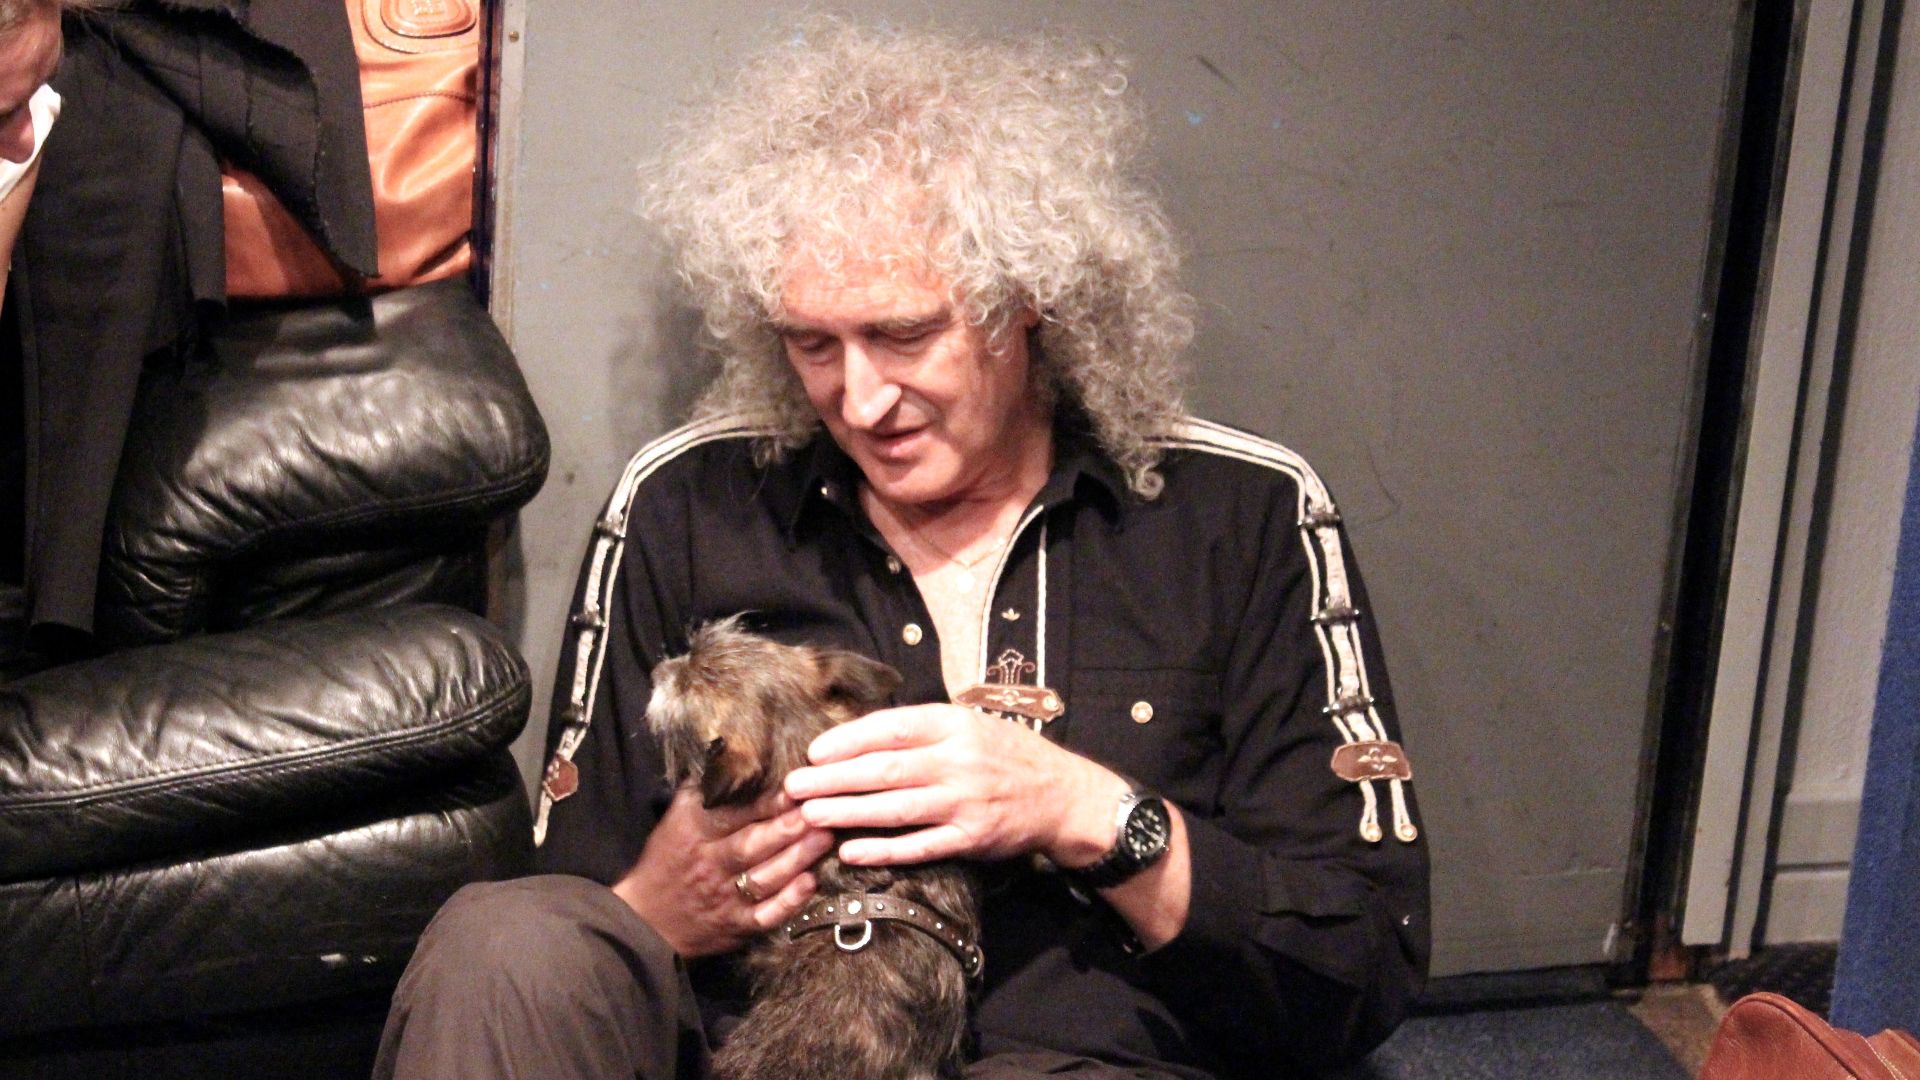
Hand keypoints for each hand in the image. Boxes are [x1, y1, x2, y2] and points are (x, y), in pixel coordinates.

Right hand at [611, 785, 833, 957]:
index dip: (766, 801)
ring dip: (797, 858)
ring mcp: (723, 897)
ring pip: (764, 878)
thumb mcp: (675, 820)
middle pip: (751, 845)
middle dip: (788, 828)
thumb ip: (703, 791)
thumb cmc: (666, 862)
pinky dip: (788, 901)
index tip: (795, 786)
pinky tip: (809, 884)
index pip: (733, 814)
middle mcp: (709, 864)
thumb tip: (730, 753)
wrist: (645, 922)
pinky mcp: (735, 925)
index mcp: (693, 833)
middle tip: (819, 811)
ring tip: (825, 838)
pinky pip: (765, 915)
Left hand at [782, 703, 1130, 866]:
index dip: (848, 741)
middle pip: (884, 770)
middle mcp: (958, 761)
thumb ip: (922, 729)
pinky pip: (919, 846)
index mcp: (954, 725)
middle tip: (794, 787)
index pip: (891, 729)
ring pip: (895, 808)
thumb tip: (859, 736)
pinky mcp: (971, 838)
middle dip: (833, 779)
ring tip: (809, 815)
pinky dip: (883, 850)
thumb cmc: (1006, 753)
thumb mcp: (970, 723)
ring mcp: (965, 802)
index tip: (814, 752)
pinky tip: (851, 851)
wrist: (1062, 794)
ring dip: (847, 813)